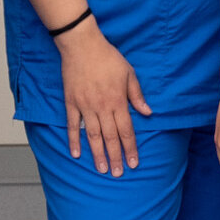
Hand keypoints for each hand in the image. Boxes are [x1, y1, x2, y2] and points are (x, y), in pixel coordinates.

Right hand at [57, 22, 148, 175]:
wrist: (82, 45)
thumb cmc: (108, 57)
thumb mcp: (129, 73)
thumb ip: (137, 95)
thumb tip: (148, 112)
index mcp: (118, 101)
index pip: (126, 130)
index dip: (130, 148)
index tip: (133, 163)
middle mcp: (102, 107)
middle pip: (110, 137)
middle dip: (115, 157)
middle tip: (117, 173)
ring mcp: (85, 106)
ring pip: (92, 135)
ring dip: (97, 153)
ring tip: (101, 169)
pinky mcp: (71, 103)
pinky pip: (72, 125)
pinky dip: (73, 140)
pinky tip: (76, 154)